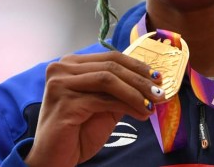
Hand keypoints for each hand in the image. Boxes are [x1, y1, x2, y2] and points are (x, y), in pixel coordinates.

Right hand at [24, 51, 163, 166]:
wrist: (53, 159)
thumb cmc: (76, 133)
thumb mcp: (103, 106)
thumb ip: (119, 91)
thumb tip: (150, 82)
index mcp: (70, 64)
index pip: (110, 57)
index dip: (136, 66)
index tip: (157, 77)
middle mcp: (62, 68)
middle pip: (111, 66)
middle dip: (140, 80)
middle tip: (160, 92)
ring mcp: (60, 84)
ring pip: (108, 80)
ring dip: (136, 92)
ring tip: (153, 104)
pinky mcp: (64, 102)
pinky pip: (103, 100)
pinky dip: (127, 105)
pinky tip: (141, 113)